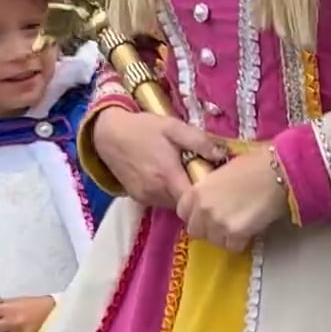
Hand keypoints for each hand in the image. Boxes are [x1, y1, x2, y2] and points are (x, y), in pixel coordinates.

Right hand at [93, 105, 227, 210]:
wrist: (108, 134)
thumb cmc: (143, 128)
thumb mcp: (173, 127)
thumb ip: (198, 141)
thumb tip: (222, 155)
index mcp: (168, 177)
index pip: (195, 200)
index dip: (208, 194)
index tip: (216, 182)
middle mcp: (157, 193)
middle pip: (187, 204)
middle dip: (197, 193)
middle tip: (202, 174)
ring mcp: (146, 198)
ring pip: (175, 205)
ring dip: (183, 194)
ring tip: (186, 175)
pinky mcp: (138, 199)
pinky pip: (162, 202)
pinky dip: (169, 194)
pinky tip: (171, 178)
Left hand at [184, 147, 291, 248]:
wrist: (277, 173)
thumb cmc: (253, 165)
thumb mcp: (222, 172)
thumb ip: (209, 189)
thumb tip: (211, 200)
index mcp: (196, 191)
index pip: (182, 212)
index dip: (195, 214)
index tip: (206, 213)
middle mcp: (203, 209)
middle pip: (196, 231)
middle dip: (208, 229)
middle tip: (224, 222)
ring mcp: (218, 223)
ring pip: (215, 241)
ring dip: (225, 236)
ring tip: (240, 224)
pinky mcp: (235, 233)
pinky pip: (233, 246)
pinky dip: (241, 241)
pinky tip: (250, 229)